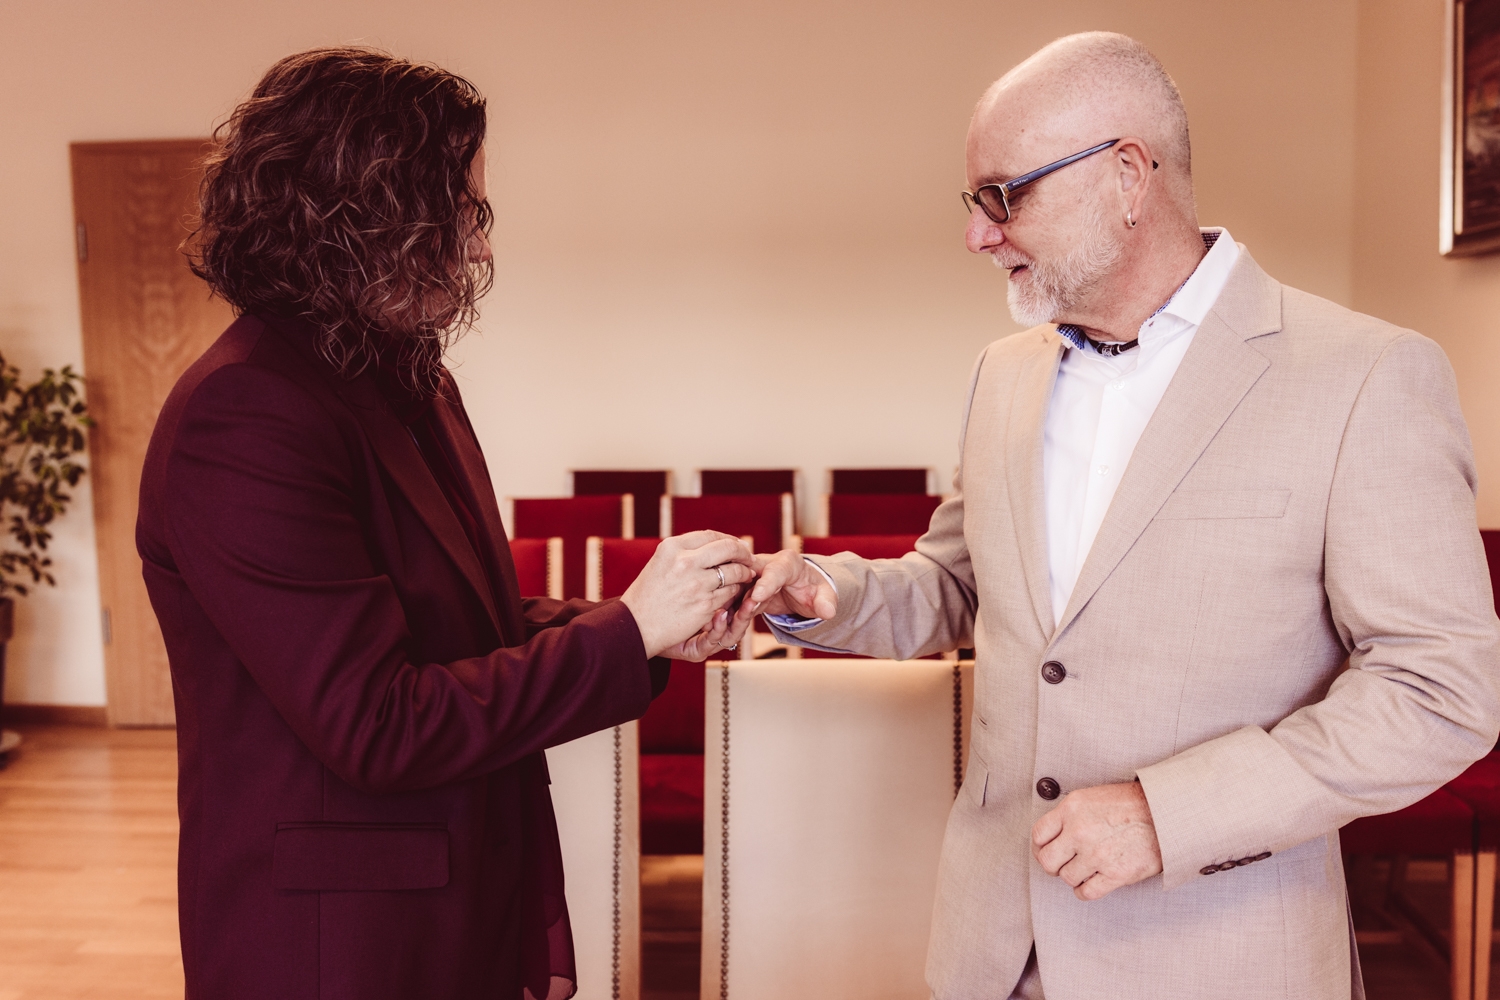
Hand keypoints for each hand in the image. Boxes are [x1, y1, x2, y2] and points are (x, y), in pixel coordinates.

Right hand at [621, 531, 754, 657]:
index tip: (736, 545)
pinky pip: (730, 593)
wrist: (635, 626)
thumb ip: (683, 552)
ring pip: (734, 572)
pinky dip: (735, 591)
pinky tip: (735, 592)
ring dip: (744, 573)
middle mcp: (685, 562)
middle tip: (749, 558)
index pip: (710, 535)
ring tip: (746, 575)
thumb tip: (713, 543)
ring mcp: (696, 584)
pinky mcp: (705, 604)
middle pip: (728, 548)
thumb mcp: (660, 564)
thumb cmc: (647, 596)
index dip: (727, 540)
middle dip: (743, 552)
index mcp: (672, 548)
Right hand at [735, 549, 837, 620]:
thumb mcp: (825, 595)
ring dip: (730, 604)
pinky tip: (723, 624)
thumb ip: (826, 602)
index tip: (757, 596)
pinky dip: (727, 612)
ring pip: (736, 588)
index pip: (776, 570)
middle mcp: (766, 565)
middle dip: (741, 591)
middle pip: (748, 574)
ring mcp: (752, 577)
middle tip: (739, 610)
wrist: (802, 590)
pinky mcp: (745, 591)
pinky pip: (733, 600)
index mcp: (788, 563)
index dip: (766, 583)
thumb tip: (828, 611)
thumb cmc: (813, 589)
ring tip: (727, 621)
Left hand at [1031, 781, 1162, 900]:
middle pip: (1047, 861)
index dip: (1041, 846)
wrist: (1166, 814)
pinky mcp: (1115, 874)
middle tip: (1063, 863)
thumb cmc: (1131, 804)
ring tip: (1085, 868)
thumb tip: (1052, 836)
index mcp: (1072, 808)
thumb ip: (1069, 815)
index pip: (1038, 835)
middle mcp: (1080, 831)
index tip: (1047, 849)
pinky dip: (1085, 891)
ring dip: (1073, 876)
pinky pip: (1086, 892)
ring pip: (1066, 878)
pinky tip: (1091, 883)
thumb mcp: (1092, 798)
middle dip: (1053, 864)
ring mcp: (1097, 854)